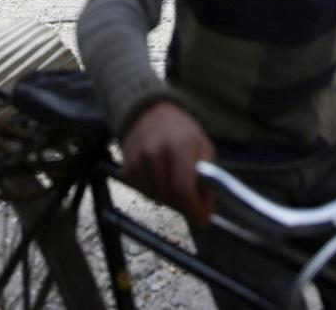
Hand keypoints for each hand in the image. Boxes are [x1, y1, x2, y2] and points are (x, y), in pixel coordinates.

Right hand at [121, 101, 215, 224]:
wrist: (150, 115)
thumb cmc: (182, 132)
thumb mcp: (203, 147)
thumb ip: (208, 179)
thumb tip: (206, 212)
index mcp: (179, 146)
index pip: (183, 188)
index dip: (194, 209)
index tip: (203, 220)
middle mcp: (155, 153)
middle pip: (170, 197)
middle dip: (185, 204)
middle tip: (194, 199)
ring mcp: (138, 162)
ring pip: (157, 198)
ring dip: (170, 198)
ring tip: (175, 180)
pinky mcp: (127, 170)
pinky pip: (145, 193)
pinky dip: (156, 192)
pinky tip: (161, 177)